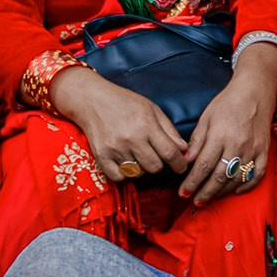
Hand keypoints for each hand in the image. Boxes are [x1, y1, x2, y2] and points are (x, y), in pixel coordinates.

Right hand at [49, 68, 188, 181]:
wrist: (91, 99)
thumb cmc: (124, 102)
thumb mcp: (151, 109)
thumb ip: (169, 130)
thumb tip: (184, 149)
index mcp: (146, 125)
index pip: (170, 153)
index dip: (179, 163)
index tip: (181, 166)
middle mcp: (131, 138)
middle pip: (155, 167)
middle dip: (159, 164)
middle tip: (154, 155)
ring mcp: (115, 149)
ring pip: (138, 173)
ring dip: (141, 167)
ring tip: (137, 154)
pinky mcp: (101, 156)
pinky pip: (119, 177)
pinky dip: (125, 173)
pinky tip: (125, 161)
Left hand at [180, 46, 276, 204]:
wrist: (255, 92)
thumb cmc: (227, 103)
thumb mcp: (206, 118)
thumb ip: (197, 142)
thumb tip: (186, 162)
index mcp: (220, 136)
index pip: (203, 166)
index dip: (192, 182)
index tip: (183, 193)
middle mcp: (237, 145)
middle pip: (219, 177)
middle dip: (205, 192)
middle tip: (196, 201)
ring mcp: (253, 150)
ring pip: (237, 179)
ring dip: (222, 192)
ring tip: (211, 197)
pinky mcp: (264, 151)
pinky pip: (256, 175)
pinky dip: (246, 186)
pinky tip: (234, 191)